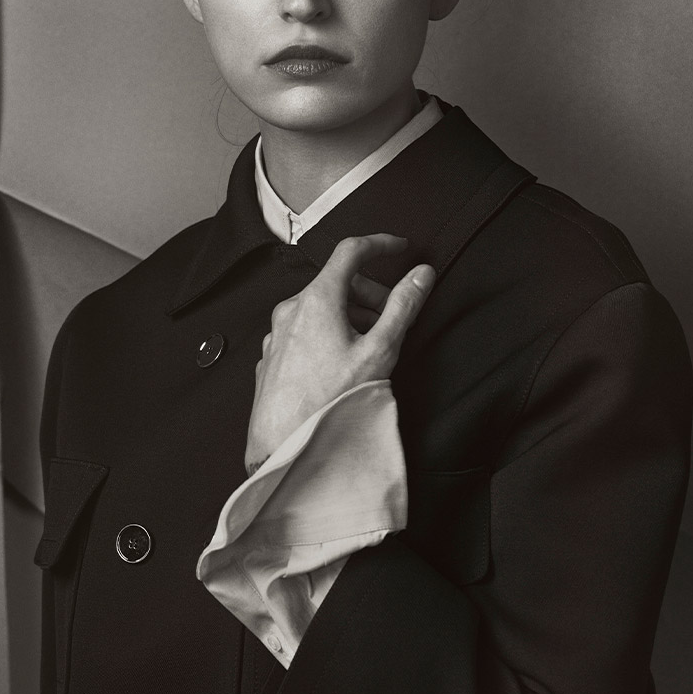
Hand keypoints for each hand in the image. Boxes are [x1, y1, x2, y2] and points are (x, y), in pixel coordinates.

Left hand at [244, 234, 434, 473]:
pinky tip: (342, 364)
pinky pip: (304, 331)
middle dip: (370, 292)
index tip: (401, 249)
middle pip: (336, 282)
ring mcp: (277, 334)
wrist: (286, 448)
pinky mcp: (272, 357)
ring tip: (370, 345)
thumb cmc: (332, 402)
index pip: (351, 251)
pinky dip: (328, 334)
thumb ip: (403, 307)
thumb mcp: (380, 351)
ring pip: (319, 309)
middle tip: (393, 315)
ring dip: (350, 315)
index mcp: (317, 299)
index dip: (380, 244)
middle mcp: (290, 310)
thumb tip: (421, 274)